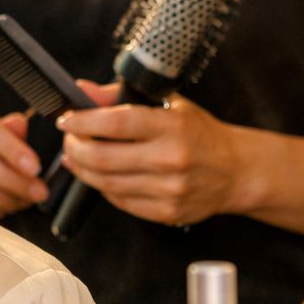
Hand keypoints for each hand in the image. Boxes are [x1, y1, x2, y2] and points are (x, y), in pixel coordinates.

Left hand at [56, 88, 243, 227]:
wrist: (236, 171)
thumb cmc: (201, 134)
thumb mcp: (168, 104)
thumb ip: (120, 97)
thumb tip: (83, 91)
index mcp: (172, 126)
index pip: (116, 123)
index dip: (83, 122)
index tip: (66, 120)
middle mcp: (171, 159)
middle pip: (103, 157)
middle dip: (74, 148)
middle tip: (69, 140)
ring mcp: (169, 189)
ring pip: (106, 183)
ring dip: (82, 169)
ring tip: (77, 157)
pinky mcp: (167, 212)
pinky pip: (120, 201)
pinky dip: (103, 187)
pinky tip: (101, 175)